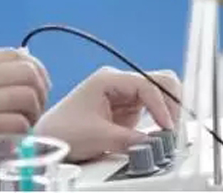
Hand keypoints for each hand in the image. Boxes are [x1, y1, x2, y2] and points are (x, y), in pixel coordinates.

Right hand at [0, 48, 50, 189]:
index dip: (35, 69)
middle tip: (36, 106)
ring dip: (34, 112)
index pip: (16, 53)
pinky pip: (19, 123)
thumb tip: (25, 64)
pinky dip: (24, 130)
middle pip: (28, 72)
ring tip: (25, 122)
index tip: (37, 85)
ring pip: (28, 96)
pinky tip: (16, 136)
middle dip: (41, 90)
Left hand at [35, 67, 180, 162]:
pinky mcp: (127, 110)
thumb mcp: (98, 136)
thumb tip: (154, 143)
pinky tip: (160, 133)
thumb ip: (128, 139)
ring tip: (168, 133)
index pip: (146, 85)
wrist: (48, 139)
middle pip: (159, 81)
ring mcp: (124, 95)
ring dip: (167, 111)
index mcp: (108, 79)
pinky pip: (153, 110)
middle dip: (171, 102)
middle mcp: (119, 82)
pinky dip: (160, 120)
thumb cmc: (64, 130)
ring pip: (159, 95)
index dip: (160, 105)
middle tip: (174, 126)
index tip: (166, 127)